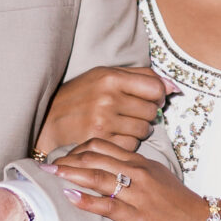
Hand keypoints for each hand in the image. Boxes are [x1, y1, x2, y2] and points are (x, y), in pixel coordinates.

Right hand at [35, 64, 169, 157]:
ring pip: (144, 129)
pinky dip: (128, 142)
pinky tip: (115, 136)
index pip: (155, 87)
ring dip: (139, 129)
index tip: (150, 98)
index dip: (157, 95)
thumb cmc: (80, 96)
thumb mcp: (104, 76)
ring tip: (122, 124)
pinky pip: (132, 145)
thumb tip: (173, 86)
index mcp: (110, 77)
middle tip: (131, 113)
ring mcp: (104, 121)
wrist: (48, 121)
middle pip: (152, 110)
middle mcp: (108, 98)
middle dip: (147, 113)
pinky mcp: (101, 141)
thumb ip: (140, 77)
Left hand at [56, 134, 210, 220]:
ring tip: (51, 173)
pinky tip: (70, 197)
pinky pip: (108, 205)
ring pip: (98, 177)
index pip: (104, 146)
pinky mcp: (138, 216)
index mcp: (141, 162)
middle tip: (47, 163)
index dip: (79, 148)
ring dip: (71, 174)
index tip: (63, 155)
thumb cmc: (181, 205)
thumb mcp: (159, 178)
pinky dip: (86, 201)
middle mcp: (138, 173)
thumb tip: (116, 170)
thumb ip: (137, 171)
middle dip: (68, 159)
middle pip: (96, 158)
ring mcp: (137, 194)